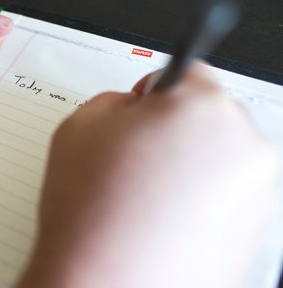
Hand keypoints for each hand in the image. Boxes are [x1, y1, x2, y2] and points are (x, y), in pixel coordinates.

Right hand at [17, 63, 277, 287]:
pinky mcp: (252, 228)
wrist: (105, 286)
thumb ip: (115, 99)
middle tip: (135, 157)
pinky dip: (197, 196)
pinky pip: (222, 192)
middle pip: (205, 114)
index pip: (186, 70)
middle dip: (171, 127)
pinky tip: (161, 216)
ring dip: (185, 162)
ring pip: (216, 154)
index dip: (153, 90)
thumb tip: (135, 107)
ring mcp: (255, 190)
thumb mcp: (82, 124)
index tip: (142, 109)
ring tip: (144, 193)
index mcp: (203, 107)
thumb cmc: (91, 211)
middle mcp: (243, 144)